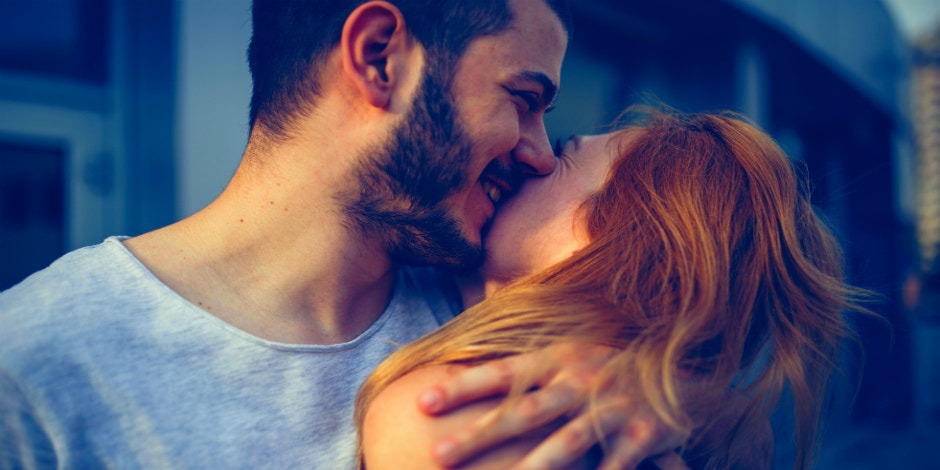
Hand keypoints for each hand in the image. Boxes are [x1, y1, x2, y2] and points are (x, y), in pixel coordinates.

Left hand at [416, 343, 686, 468]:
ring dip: (532, 468)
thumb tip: (459, 374)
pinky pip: (617, 463)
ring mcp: (613, 406)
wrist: (678, 368)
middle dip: (479, 434)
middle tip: (438, 454)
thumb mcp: (566, 354)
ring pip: (567, 441)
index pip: (500, 372)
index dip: (460, 387)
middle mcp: (580, 379)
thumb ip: (524, 369)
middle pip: (523, 411)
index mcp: (557, 358)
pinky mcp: (645, 432)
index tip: (422, 402)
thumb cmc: (604, 368)